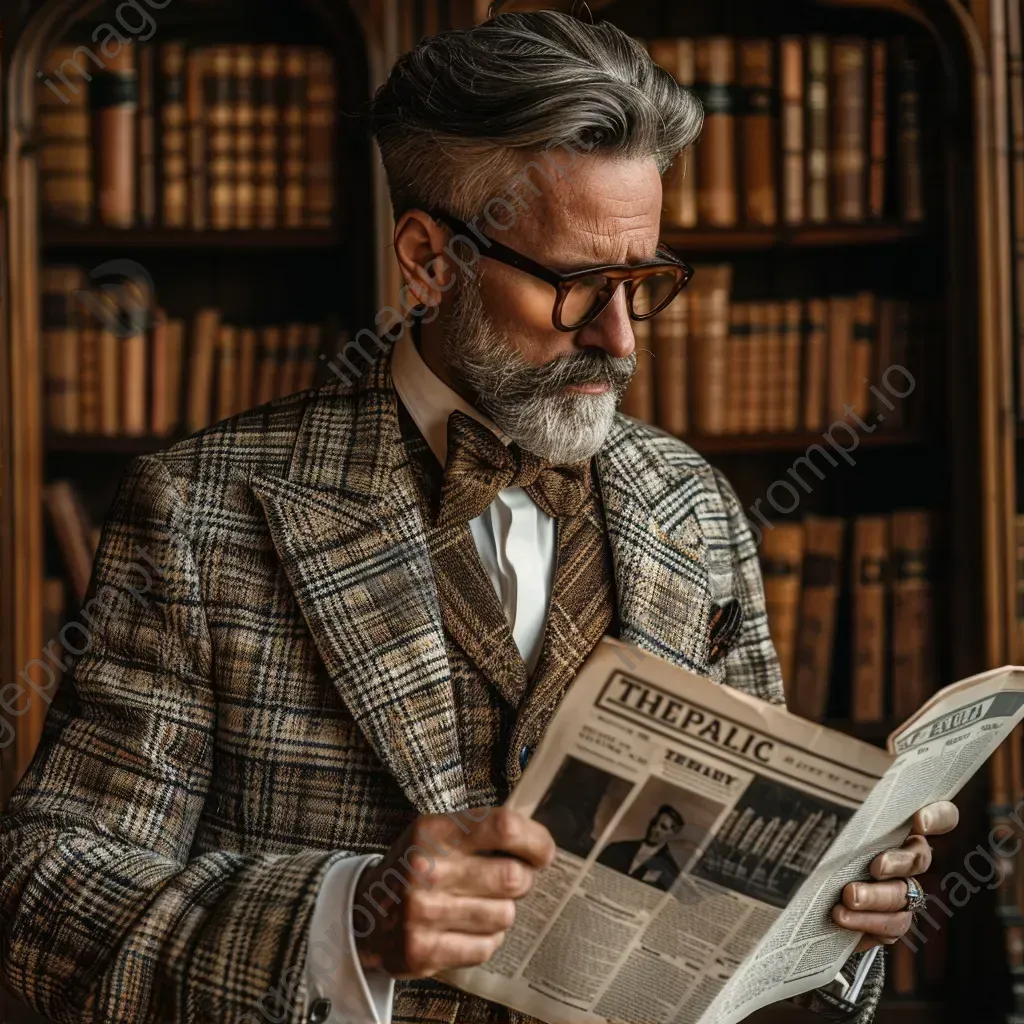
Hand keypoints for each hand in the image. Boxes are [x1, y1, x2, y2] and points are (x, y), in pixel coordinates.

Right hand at [353, 807, 555, 978]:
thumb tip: (541, 839)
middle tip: (510, 880)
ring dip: (501, 911)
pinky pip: (486, 947)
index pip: (504, 827)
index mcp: (433, 831)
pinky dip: (485, 939)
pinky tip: (465, 927)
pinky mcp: (422, 951)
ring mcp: (421, 913)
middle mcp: (425, 870)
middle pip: (512, 877)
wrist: (363, 911)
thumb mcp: (438, 832)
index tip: (543, 851)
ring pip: (504, 915)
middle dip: (521, 880)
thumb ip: (483, 829)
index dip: (535, 841)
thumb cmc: (416, 865)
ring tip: (479, 904)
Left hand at [831, 800, 958, 952]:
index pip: (941, 817)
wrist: (801, 894)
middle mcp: (907, 859)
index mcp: (900, 828)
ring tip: (848, 898)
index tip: (918, 821)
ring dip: (877, 898)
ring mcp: (902, 892)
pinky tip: (843, 918)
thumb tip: (831, 796)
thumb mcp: (829, 823)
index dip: (938, 817)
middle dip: (898, 863)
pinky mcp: (890, 922)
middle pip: (919, 859)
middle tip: (875, 867)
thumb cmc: (819, 846)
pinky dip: (867, 922)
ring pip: (905, 896)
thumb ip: (841, 809)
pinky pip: (891, 926)